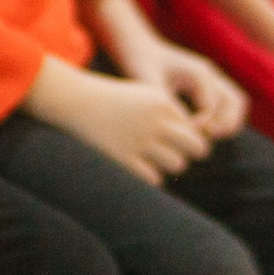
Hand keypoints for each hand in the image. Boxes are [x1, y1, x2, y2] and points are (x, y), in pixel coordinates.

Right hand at [24, 55, 206, 182]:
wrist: (75, 100)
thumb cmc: (114, 100)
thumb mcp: (146, 95)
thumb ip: (171, 114)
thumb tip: (198, 143)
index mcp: (162, 103)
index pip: (195, 129)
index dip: (189, 137)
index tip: (173, 138)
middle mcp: (155, 121)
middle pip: (196, 148)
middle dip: (190, 153)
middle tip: (174, 153)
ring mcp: (139, 141)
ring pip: (178, 165)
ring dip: (169, 165)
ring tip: (154, 159)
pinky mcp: (124, 158)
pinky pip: (155, 178)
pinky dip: (151, 176)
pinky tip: (139, 167)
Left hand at [122, 33, 248, 139]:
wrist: (139, 47)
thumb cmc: (141, 62)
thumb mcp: (149, 82)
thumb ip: (167, 103)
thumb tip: (184, 128)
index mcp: (198, 72)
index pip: (212, 106)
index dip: (202, 124)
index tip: (185, 132)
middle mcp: (209, 73)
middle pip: (236, 102)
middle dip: (226, 124)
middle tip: (207, 136)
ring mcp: (211, 78)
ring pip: (235, 103)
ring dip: (228, 122)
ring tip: (207, 135)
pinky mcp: (206, 84)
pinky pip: (225, 103)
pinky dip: (221, 117)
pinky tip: (201, 128)